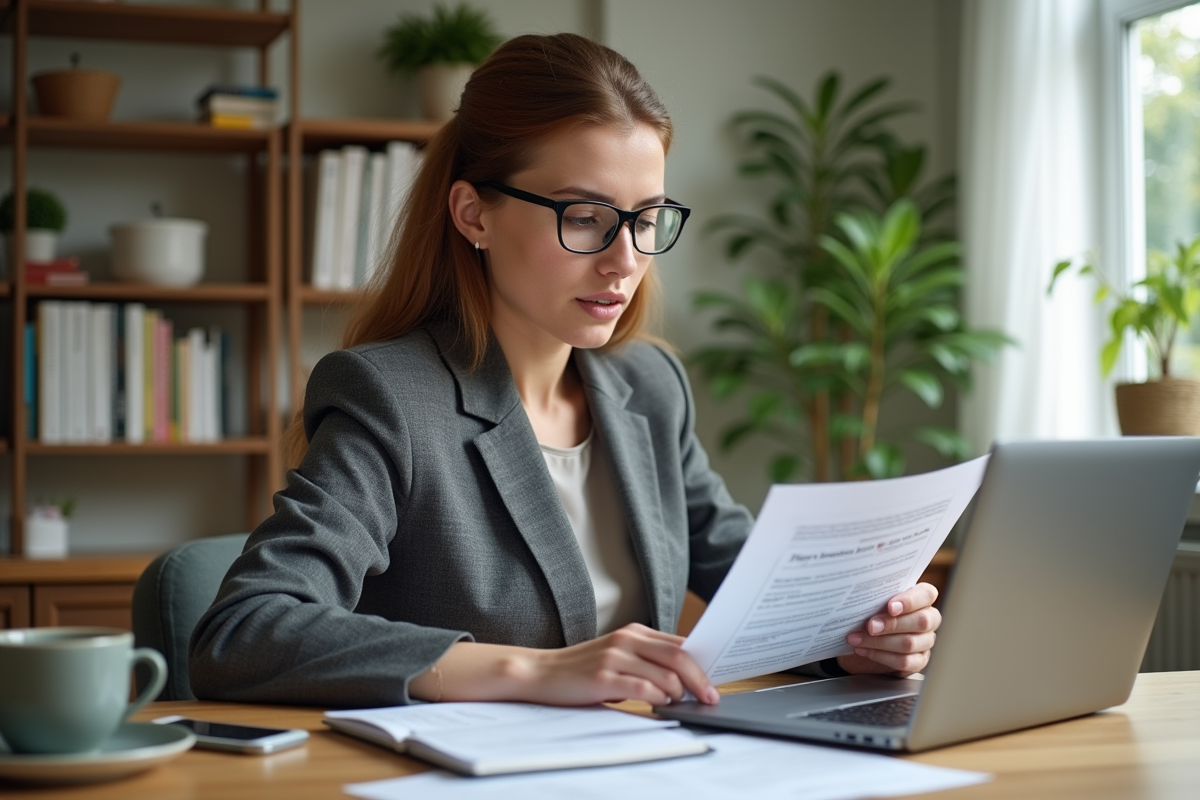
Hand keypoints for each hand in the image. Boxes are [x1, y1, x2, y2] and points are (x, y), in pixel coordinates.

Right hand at [518, 623, 719, 705]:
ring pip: (665, 675)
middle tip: (710, 697)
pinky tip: (657, 704)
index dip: (702, 662)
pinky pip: (644, 690)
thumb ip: (646, 660)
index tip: (715, 680)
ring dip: (678, 694)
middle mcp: (627, 640)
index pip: (679, 643)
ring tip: (675, 702)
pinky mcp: (604, 678)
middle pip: (679, 657)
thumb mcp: (618, 656)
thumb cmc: (583, 669)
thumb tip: (686, 677)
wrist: (540, 672)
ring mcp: (615, 657)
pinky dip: (657, 700)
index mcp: (634, 632)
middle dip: (700, 679)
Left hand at [837, 583, 940, 676]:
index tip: (890, 607)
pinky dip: (881, 656)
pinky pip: (905, 662)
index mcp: (922, 597)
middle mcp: (929, 619)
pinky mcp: (919, 661)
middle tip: (870, 626)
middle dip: (892, 624)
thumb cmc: (870, 612)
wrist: (862, 638)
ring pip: (910, 643)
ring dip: (880, 642)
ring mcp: (926, 641)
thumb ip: (876, 597)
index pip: (927, 594)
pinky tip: (865, 650)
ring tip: (857, 639)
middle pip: (921, 622)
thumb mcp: (873, 601)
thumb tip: (863, 596)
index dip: (910, 601)